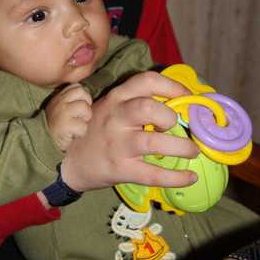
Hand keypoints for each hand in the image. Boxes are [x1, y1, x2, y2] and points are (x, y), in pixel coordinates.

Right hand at [46, 83, 91, 151]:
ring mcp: (62, 113)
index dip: (84, 96)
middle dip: (87, 106)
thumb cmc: (55, 126)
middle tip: (81, 117)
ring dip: (85, 120)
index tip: (79, 108)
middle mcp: (60, 102)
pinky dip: (80, 133)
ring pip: (85, 108)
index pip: (77, 86)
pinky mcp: (65, 126)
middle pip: (83, 93)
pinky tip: (73, 134)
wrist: (42, 141)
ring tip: (77, 126)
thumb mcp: (59, 107)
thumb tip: (87, 94)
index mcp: (59, 97)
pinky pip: (83, 126)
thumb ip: (70, 99)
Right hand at [60, 71, 198, 191]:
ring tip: (193, 151)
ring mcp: (118, 145)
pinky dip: (176, 177)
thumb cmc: (94, 131)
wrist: (66, 160)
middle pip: (148, 108)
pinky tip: (190, 176)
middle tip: (175, 125)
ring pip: (154, 143)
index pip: (146, 81)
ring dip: (181, 147)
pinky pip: (153, 174)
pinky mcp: (120, 169)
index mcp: (116, 98)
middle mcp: (116, 117)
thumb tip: (178, 102)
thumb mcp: (109, 107)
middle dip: (170, 115)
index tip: (187, 96)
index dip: (172, 86)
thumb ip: (134, 101)